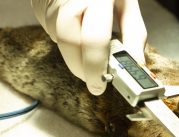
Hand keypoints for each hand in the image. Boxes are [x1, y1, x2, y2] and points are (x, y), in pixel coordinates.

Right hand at [31, 0, 146, 94]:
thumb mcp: (128, 8)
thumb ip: (133, 37)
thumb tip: (134, 66)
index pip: (94, 38)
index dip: (95, 66)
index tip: (100, 85)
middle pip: (68, 40)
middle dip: (80, 67)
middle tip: (93, 80)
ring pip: (57, 37)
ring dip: (73, 54)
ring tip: (88, 54)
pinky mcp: (40, 4)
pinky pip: (50, 31)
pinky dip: (65, 41)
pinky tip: (77, 35)